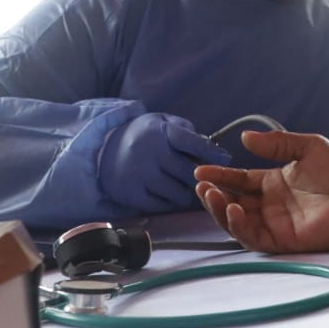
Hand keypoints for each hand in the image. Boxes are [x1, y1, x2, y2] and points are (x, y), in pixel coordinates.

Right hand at [98, 113, 229, 213]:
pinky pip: (164, 205)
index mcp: (160, 132)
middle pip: (189, 173)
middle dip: (203, 177)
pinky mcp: (133, 195)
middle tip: (208, 178)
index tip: (226, 159)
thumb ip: (186, 131)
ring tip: (188, 185)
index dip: (211, 152)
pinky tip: (171, 192)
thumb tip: (210, 147)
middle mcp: (151, 154)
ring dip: (189, 192)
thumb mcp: (162, 122)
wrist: (103, 151)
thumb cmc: (142, 136)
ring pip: (179, 193)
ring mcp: (141, 177)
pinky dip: (172, 201)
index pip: (192, 143)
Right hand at [195, 129, 328, 251]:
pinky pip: (254, 238)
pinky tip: (233, 210)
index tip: (200, 171)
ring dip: (220, 211)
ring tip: (210, 195)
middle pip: (233, 202)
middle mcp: (272, 205)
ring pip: (238, 222)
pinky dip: (239, 226)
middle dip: (213, 195)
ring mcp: (276, 224)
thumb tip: (245, 137)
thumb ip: (276, 144)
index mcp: (275, 183)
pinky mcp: (284, 241)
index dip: (220, 176)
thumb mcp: (307, 147)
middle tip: (201, 185)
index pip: (239, 181)